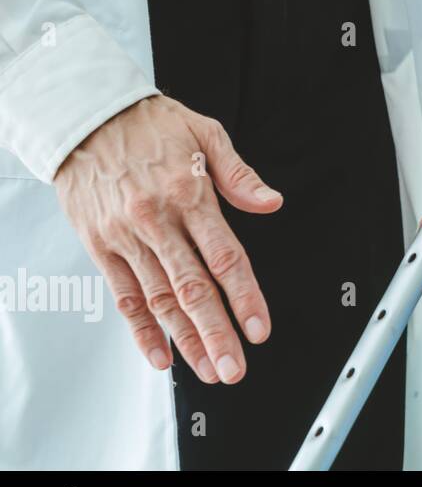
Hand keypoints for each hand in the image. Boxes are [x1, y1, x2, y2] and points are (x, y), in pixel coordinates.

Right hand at [53, 95, 280, 383]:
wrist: (85, 117)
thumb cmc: (149, 124)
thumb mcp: (205, 133)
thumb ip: (239, 176)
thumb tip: (271, 202)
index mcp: (188, 194)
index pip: (224, 256)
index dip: (243, 296)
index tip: (259, 328)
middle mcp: (156, 220)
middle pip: (191, 288)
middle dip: (215, 334)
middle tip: (234, 368)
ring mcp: (125, 237)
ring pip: (159, 299)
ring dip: (185, 339)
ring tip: (208, 369)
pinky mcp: (100, 246)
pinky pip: (123, 295)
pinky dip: (141, 329)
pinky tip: (160, 355)